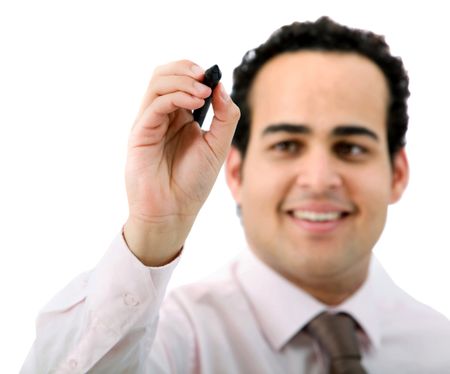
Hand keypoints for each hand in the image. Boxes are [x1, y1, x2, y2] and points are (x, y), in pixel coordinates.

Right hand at [123, 60, 239, 265]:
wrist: (173, 210)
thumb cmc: (194, 182)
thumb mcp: (218, 146)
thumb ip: (225, 116)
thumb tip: (222, 86)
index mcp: (180, 117)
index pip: (182, 80)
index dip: (197, 73)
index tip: (214, 78)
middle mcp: (163, 116)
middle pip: (165, 74)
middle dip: (187, 69)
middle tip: (206, 78)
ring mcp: (150, 122)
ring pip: (157, 83)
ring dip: (182, 80)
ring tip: (203, 92)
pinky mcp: (140, 132)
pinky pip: (155, 104)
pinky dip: (176, 97)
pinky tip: (195, 103)